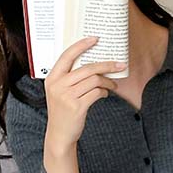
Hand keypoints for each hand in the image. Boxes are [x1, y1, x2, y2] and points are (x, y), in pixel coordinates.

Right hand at [44, 36, 125, 150]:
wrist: (60, 133)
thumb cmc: (63, 111)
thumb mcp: (60, 91)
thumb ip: (70, 79)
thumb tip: (94, 66)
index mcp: (52, 77)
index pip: (67, 55)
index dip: (81, 45)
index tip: (95, 39)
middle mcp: (58, 85)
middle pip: (87, 68)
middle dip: (106, 65)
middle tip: (120, 65)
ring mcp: (67, 96)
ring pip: (94, 80)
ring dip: (107, 82)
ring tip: (112, 85)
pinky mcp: (77, 107)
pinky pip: (97, 93)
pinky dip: (104, 92)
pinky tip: (105, 94)